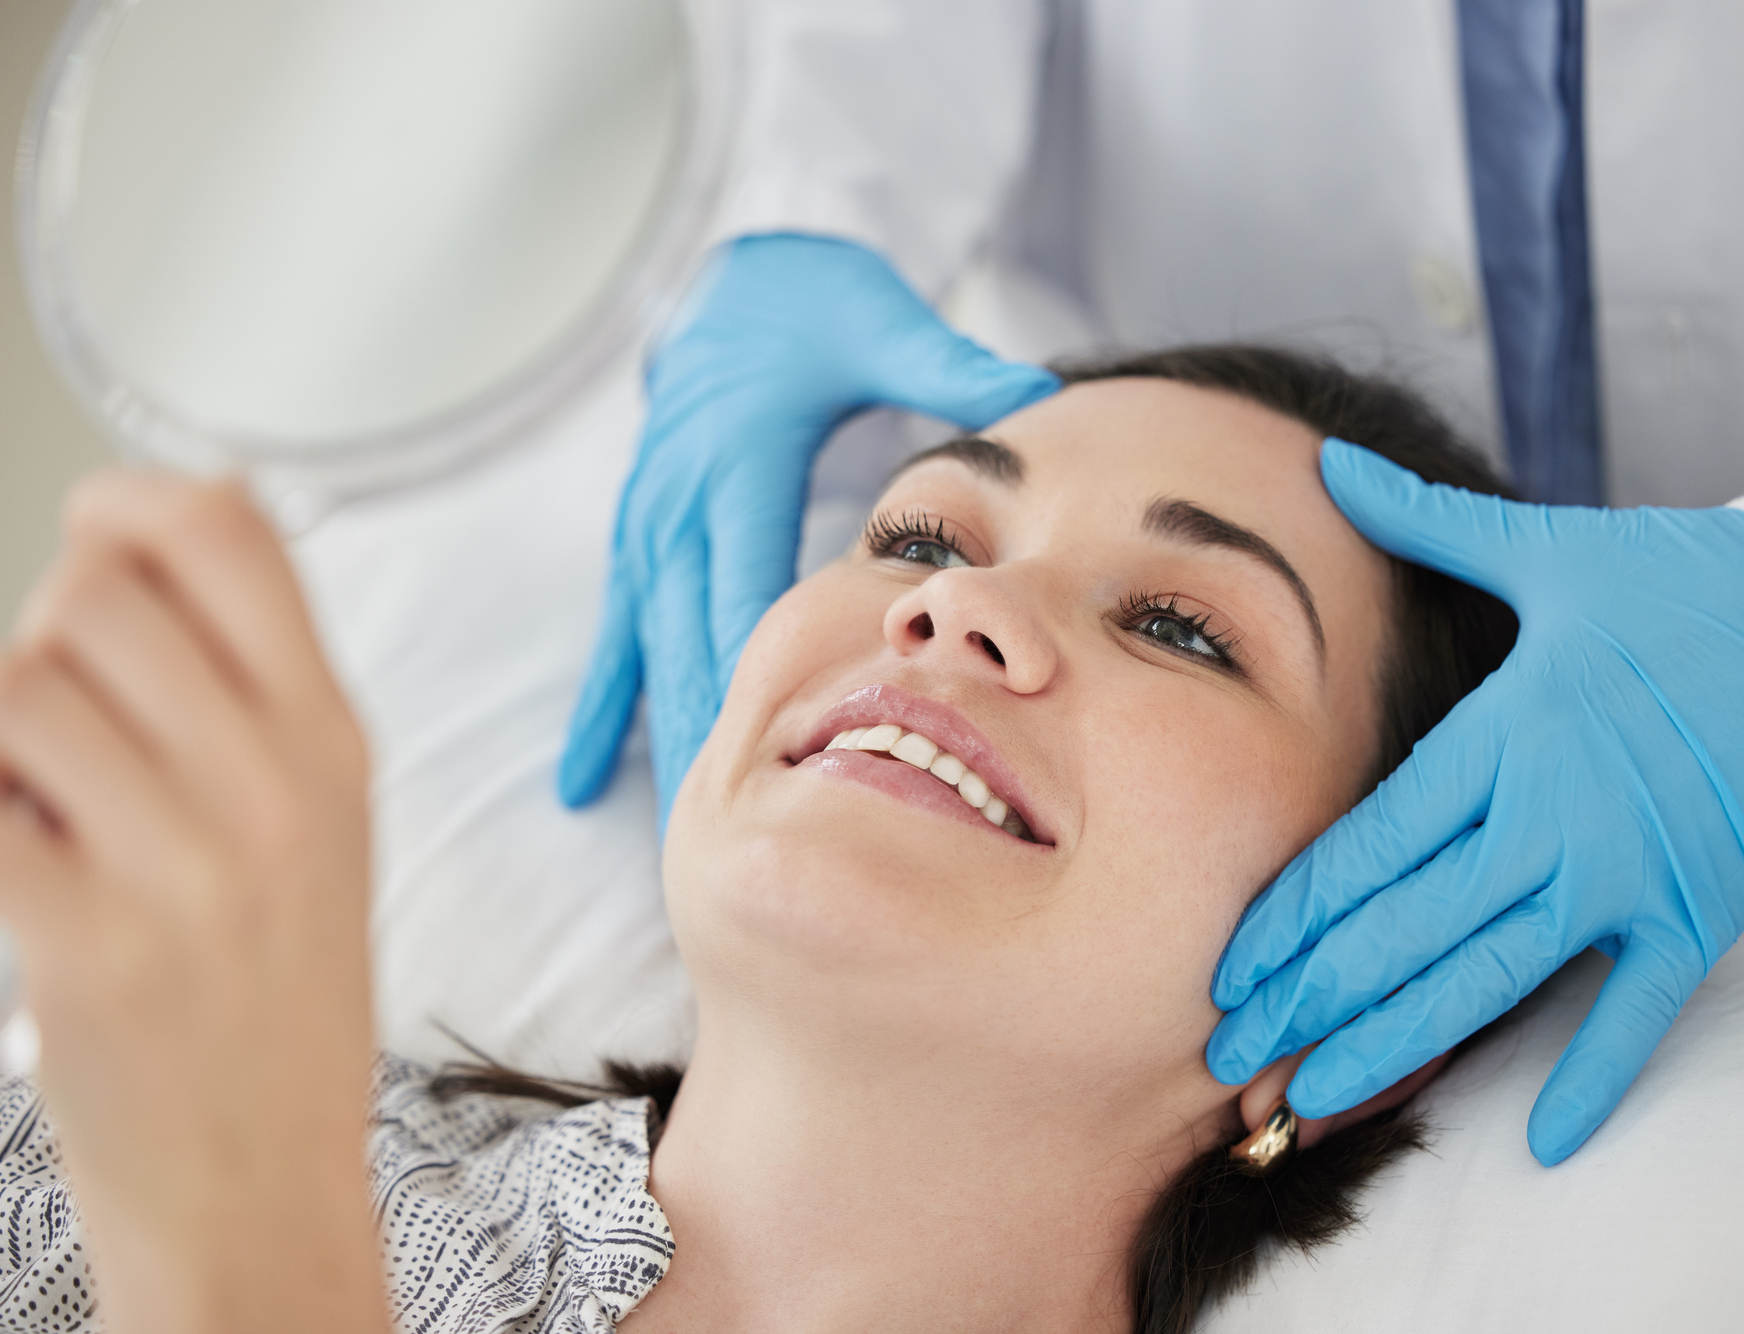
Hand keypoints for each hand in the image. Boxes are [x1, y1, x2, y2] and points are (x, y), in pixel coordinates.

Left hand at [0, 471, 385, 1332]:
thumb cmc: (278, 999)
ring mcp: (181, 864)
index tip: (100, 526)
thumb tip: (169, 522)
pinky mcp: (83, 940)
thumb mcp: (322, 821)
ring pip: (16, 687)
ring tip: (44, 803)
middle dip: (46, 632)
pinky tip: (22, 855)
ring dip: (0, 736)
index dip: (133, 500)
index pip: (229, 533)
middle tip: (65, 713)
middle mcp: (270, 786)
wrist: (257, 1176)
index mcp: (332, 741)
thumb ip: (253, 680)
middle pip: (94, 595)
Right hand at [557, 233, 1059, 822]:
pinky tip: (582, 785)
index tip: (780, 757)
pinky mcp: (638, 541)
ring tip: (690, 836)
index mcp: (741, 462)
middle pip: (692, 638)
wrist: (729, 275)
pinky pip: (616, 638)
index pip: (748, 583)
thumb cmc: (810, 302)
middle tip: (737, 834)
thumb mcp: (880, 322)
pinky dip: (603, 711)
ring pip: (653, 652)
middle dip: (712, 735)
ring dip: (670, 738)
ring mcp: (648, 527)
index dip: (758, 669)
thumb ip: (951, 365)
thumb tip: (1039, 392)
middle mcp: (680, 503)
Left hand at [1208, 440, 1743, 1164]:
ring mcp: (1629, 872)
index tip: (1228, 970)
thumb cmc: (1686, 580)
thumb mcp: (1549, 546)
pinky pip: (1638, 1009)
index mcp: (1504, 733)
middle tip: (1232, 1056)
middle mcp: (1553, 815)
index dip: (1290, 917)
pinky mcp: (1702, 908)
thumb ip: (1427, 523)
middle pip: (1405, 928)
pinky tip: (1540, 1136)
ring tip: (1318, 1100)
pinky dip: (1595, 1071)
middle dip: (1311, 997)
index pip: (1369, 847)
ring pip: (1489, 977)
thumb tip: (1332, 463)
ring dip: (1397, 1043)